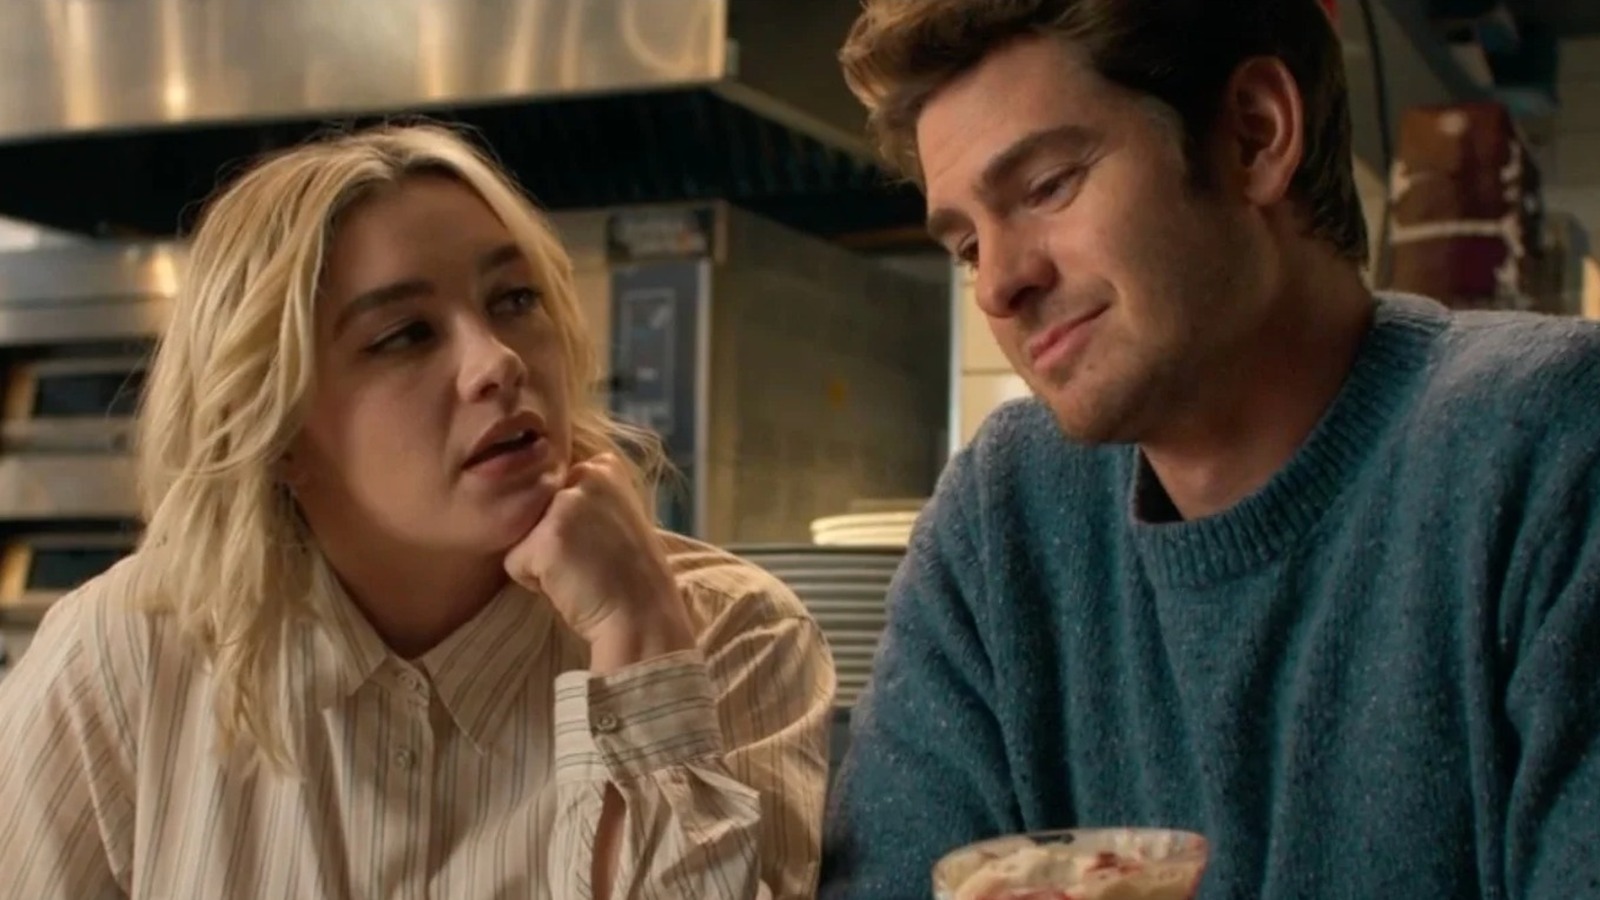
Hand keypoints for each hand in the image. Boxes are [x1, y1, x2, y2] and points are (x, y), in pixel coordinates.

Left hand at [503, 453, 693, 671]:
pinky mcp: (545, 538)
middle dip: (551, 537)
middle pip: (535, 508)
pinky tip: (569, 586)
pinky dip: (533, 583)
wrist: (643, 617)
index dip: (570, 523)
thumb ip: (584, 499)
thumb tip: (540, 501)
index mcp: (605, 466)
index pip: (555, 489)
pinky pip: (514, 563)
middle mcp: (586, 474)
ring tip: (579, 572)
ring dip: (541, 558)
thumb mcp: (616, 516)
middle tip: (590, 560)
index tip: (601, 543)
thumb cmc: (629, 576)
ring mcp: (565, 504)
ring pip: (522, 533)